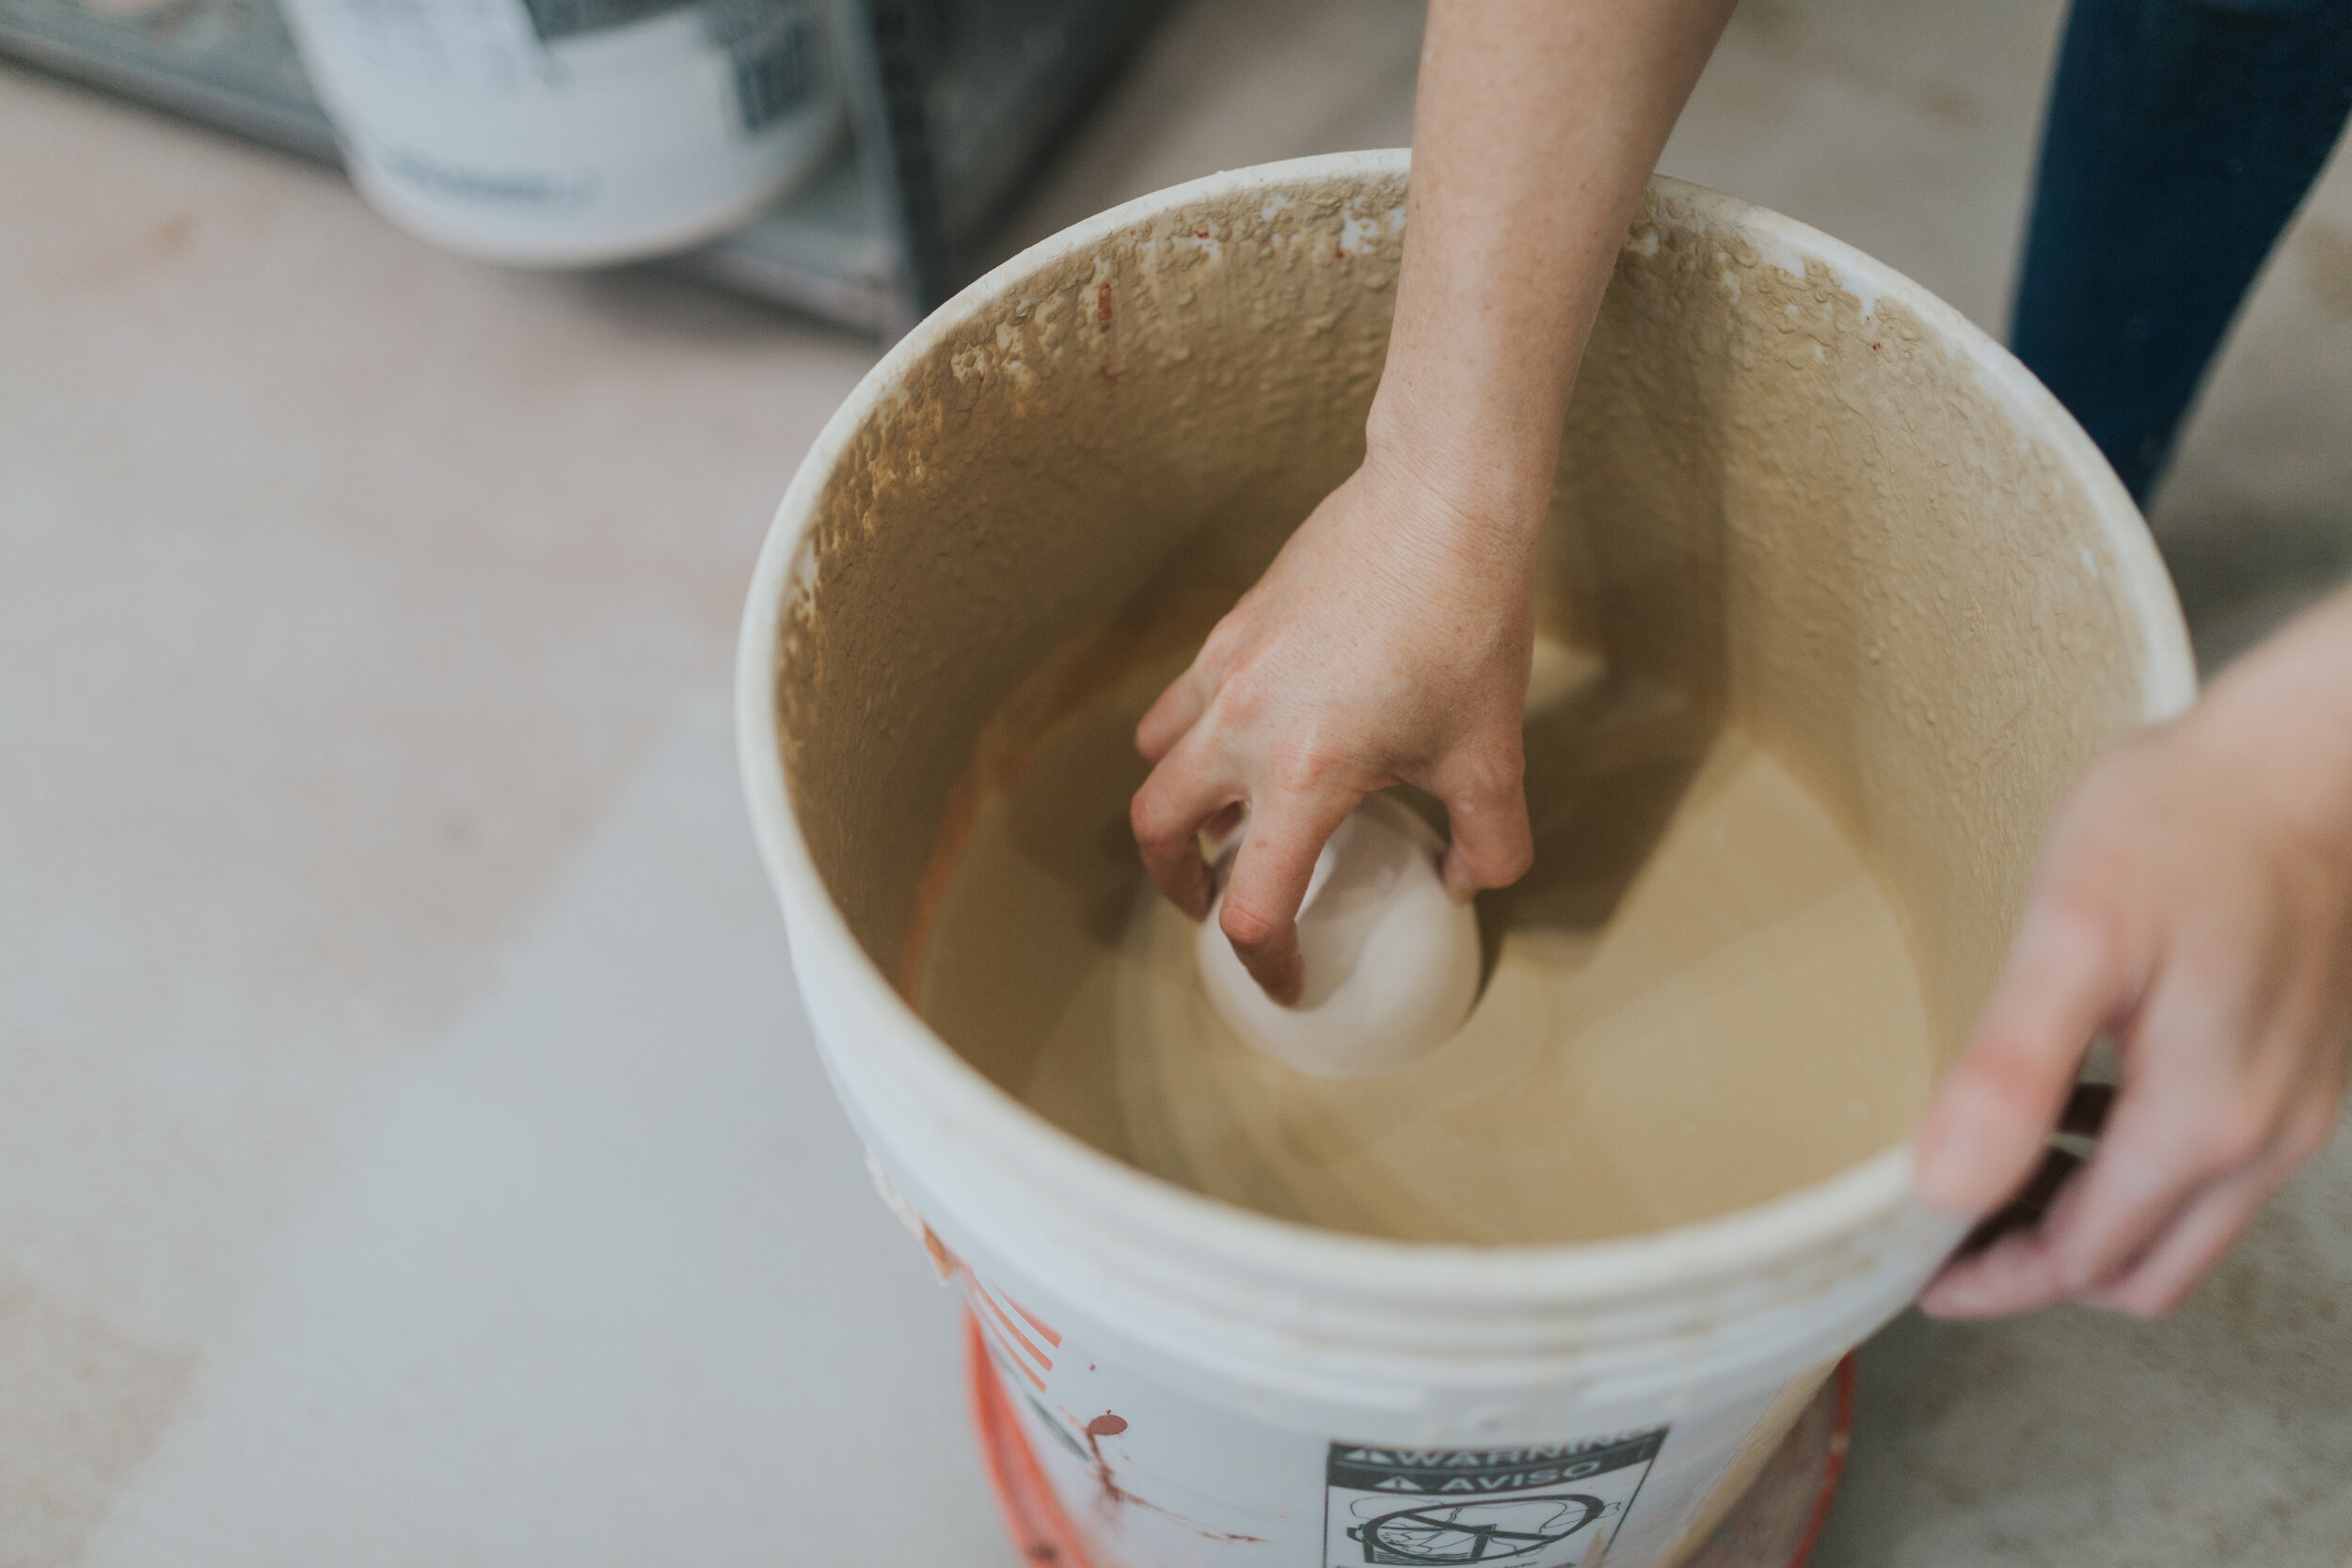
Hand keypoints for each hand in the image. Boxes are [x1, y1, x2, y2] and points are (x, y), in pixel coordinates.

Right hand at [1128, 450, 1537, 1002]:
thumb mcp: (1492, 754)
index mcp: (1305, 774)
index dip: (1266, 962)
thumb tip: (1465, 879)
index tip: (1286, 978)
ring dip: (1176, 805)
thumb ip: (1486, 841)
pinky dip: (1195, 736)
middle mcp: (1244, 726)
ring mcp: (1226, 671)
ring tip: (1220, 820)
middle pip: (1157, 832)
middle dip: (1179, 884)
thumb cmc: (1468, 625)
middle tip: (1215, 900)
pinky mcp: (1231, 628)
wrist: (1442, 504)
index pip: (1252, 906)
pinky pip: (1183, 699)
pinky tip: (1250, 734)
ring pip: (1156, 759)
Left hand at [1915, 590, 2351, 1316]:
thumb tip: (1944, 1185)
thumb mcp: (2071, 935)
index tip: (1917, 1272)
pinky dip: (2137, 1168)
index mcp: (2204, 1122)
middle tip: (1947, 1234)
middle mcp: (2266, 1138)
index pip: (2086, 1260)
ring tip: (1994, 1169)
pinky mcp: (2304, 1066)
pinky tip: (2074, 1104)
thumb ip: (2013, 1068)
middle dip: (2042, 1270)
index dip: (1995, 1280)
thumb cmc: (2182, 824)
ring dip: (2090, 1220)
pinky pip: (2216, 1162)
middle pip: (2142, 1266)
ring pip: (2184, 1223)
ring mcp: (2297, 1105)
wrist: (2305, 758)